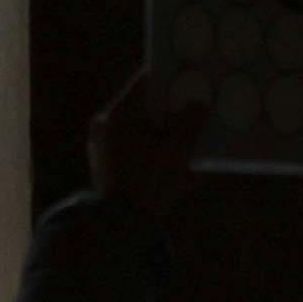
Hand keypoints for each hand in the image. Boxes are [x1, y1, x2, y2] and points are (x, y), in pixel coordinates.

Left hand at [86, 68, 207, 217]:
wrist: (120, 228)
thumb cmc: (149, 185)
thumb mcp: (176, 152)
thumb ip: (189, 125)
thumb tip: (197, 105)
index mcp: (119, 117)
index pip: (145, 83)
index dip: (170, 76)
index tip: (189, 72)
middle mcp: (107, 128)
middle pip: (144, 109)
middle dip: (172, 110)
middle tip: (196, 105)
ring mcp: (105, 149)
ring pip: (143, 132)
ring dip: (167, 134)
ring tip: (193, 136)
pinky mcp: (109, 169)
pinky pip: (138, 154)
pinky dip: (158, 155)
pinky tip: (184, 165)